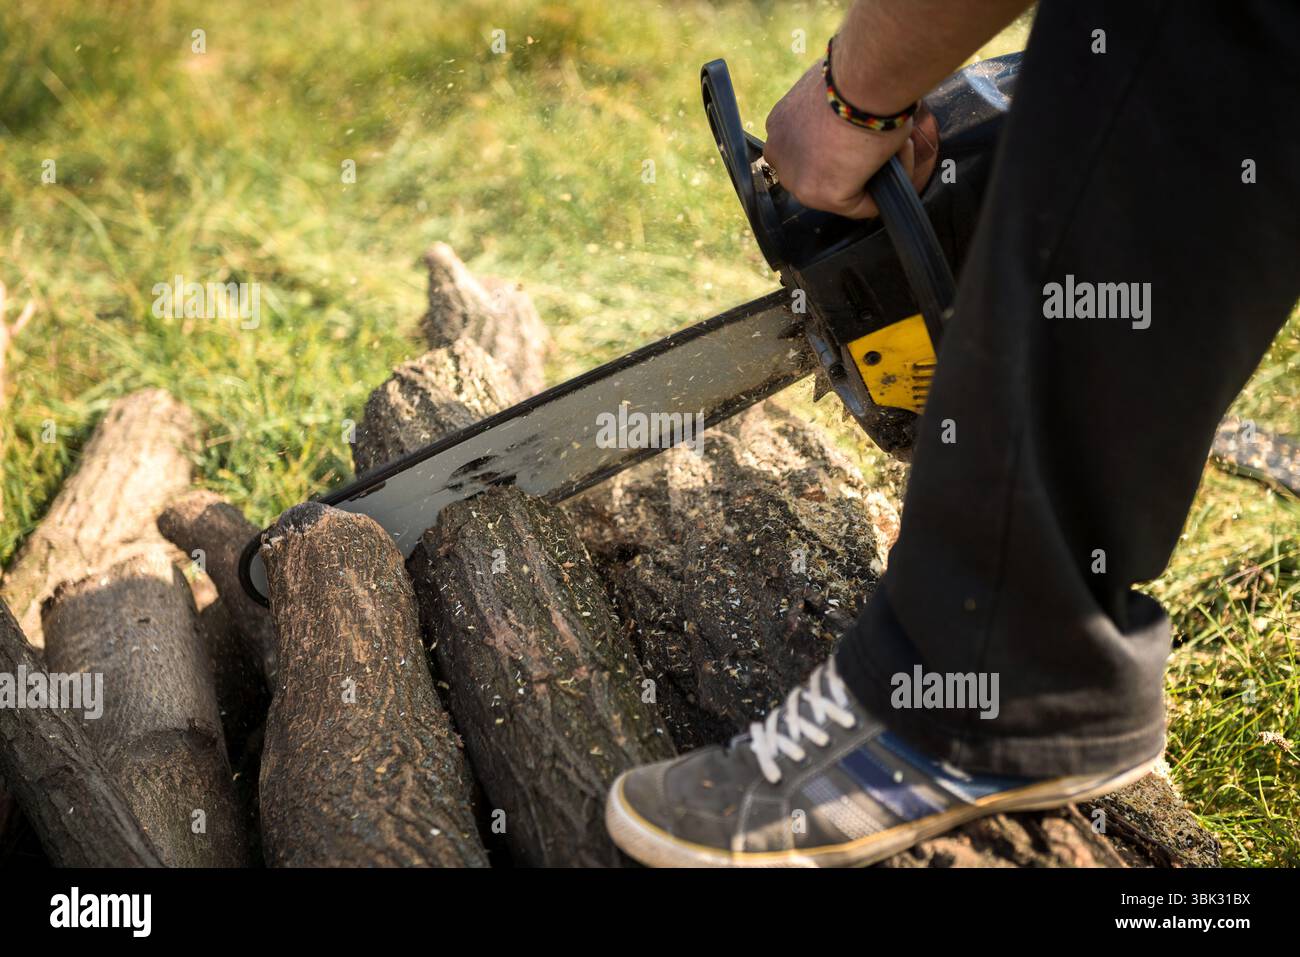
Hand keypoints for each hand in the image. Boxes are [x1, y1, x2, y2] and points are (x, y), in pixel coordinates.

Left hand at [763, 62, 937, 218]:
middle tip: (883, 147)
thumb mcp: (833, 90)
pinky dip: (883, 190)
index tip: (866, 135)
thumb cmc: (856, 75)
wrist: (863, 78)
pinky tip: (898, 163)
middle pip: (820, 172)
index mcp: (779, 125)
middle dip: (852, 165)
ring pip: (840, 191)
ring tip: (896, 152)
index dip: (842, 145)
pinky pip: (860, 205)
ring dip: (869, 177)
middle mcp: (778, 154)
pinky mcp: (824, 195)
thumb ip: (833, 112)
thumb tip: (854, 120)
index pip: (808, 149)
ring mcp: (797, 179)